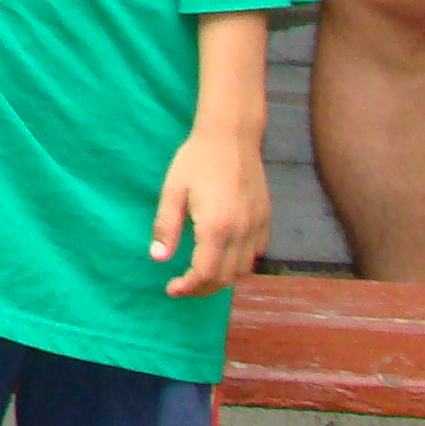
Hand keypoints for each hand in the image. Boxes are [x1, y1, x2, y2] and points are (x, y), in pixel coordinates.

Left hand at [151, 121, 269, 295]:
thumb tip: (158, 258)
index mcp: (215, 227)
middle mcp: (241, 232)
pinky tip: (224, 256)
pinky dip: (240, 264)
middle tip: (183, 286)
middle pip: (225, 278)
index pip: (204, 274)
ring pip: (243, 270)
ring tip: (201, 275)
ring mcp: (257, 227)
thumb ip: (166, 226)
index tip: (171, 288)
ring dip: (222, 279)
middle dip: (202, 289)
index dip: (188, 287)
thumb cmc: (196, 160)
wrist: (231, 136)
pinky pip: (256, 254)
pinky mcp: (266, 220)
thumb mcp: (173, 190)